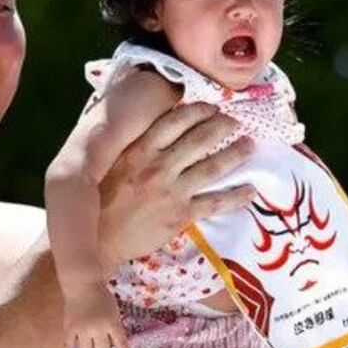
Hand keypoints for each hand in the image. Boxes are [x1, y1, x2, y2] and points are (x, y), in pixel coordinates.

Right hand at [63, 284, 129, 347]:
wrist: (83, 284)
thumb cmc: (101, 297)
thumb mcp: (114, 311)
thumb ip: (115, 327)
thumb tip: (117, 346)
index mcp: (112, 323)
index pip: (121, 343)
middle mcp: (98, 328)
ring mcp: (82, 329)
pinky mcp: (70, 328)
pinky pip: (67, 345)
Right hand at [96, 97, 257, 263]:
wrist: (96, 240)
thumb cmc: (99, 199)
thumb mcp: (108, 163)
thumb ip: (130, 145)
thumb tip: (147, 125)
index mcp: (138, 151)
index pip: (174, 122)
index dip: (196, 112)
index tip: (211, 107)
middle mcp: (158, 167)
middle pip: (199, 140)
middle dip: (222, 127)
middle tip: (236, 122)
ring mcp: (171, 191)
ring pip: (212, 168)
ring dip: (235, 154)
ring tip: (250, 145)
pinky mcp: (180, 216)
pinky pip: (215, 203)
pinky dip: (236, 197)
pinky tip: (250, 191)